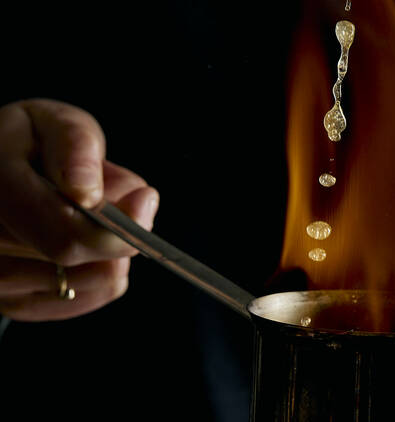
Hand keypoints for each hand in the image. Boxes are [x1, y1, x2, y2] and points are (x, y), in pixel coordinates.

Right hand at [0, 99, 158, 320]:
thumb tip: (89, 194)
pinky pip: (75, 301)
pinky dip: (99, 277)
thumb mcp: (56, 122)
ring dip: (106, 255)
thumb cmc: (32, 141)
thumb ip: (76, 148)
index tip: (145, 201)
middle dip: (112, 232)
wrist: (3, 164)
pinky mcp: (7, 300)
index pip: (63, 235)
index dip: (114, 229)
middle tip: (124, 200)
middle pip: (71, 260)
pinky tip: (96, 249)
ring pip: (79, 286)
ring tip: (95, 218)